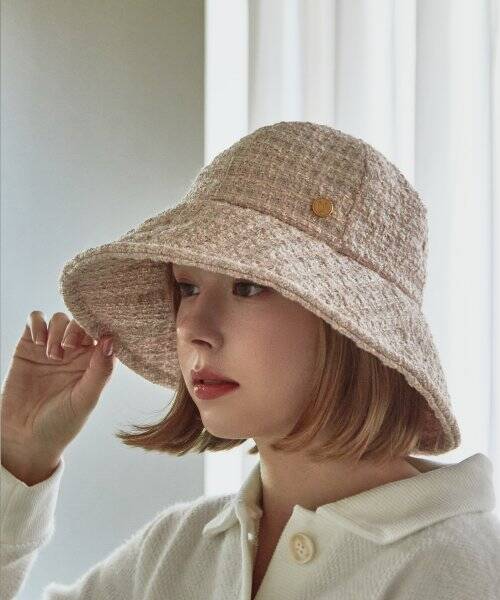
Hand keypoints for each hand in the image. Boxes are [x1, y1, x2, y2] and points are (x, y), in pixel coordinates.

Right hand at [1, 311, 115, 483]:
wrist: (24, 438)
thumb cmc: (61, 424)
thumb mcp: (86, 399)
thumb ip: (101, 370)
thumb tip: (110, 339)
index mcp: (94, 362)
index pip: (103, 332)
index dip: (100, 328)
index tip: (94, 337)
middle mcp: (75, 352)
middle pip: (81, 321)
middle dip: (76, 328)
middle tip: (69, 347)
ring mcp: (51, 348)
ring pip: (60, 318)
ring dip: (57, 329)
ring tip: (53, 355)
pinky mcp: (28, 347)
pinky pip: (35, 320)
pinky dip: (38, 323)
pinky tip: (39, 343)